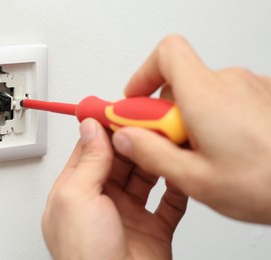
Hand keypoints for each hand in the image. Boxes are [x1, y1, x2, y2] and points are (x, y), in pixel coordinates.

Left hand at [42, 118, 186, 259]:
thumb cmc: (85, 257)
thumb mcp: (76, 198)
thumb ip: (87, 161)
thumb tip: (90, 128)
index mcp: (76, 192)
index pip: (90, 149)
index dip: (105, 127)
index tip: (120, 109)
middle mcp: (101, 201)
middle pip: (120, 159)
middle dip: (134, 140)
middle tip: (149, 120)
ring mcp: (128, 214)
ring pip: (145, 175)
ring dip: (155, 158)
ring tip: (166, 139)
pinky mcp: (153, 228)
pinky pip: (169, 202)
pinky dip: (176, 186)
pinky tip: (178, 171)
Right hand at [112, 35, 270, 223]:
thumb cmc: (270, 183)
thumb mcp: (197, 179)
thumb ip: (152, 154)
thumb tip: (126, 137)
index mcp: (207, 95)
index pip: (166, 54)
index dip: (144, 75)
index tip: (134, 102)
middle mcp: (230, 82)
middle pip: (179, 83)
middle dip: (165, 115)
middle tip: (170, 147)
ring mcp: (250, 87)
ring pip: (201, 95)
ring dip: (191, 121)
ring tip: (204, 156)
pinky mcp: (263, 96)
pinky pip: (225, 100)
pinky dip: (214, 120)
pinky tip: (226, 151)